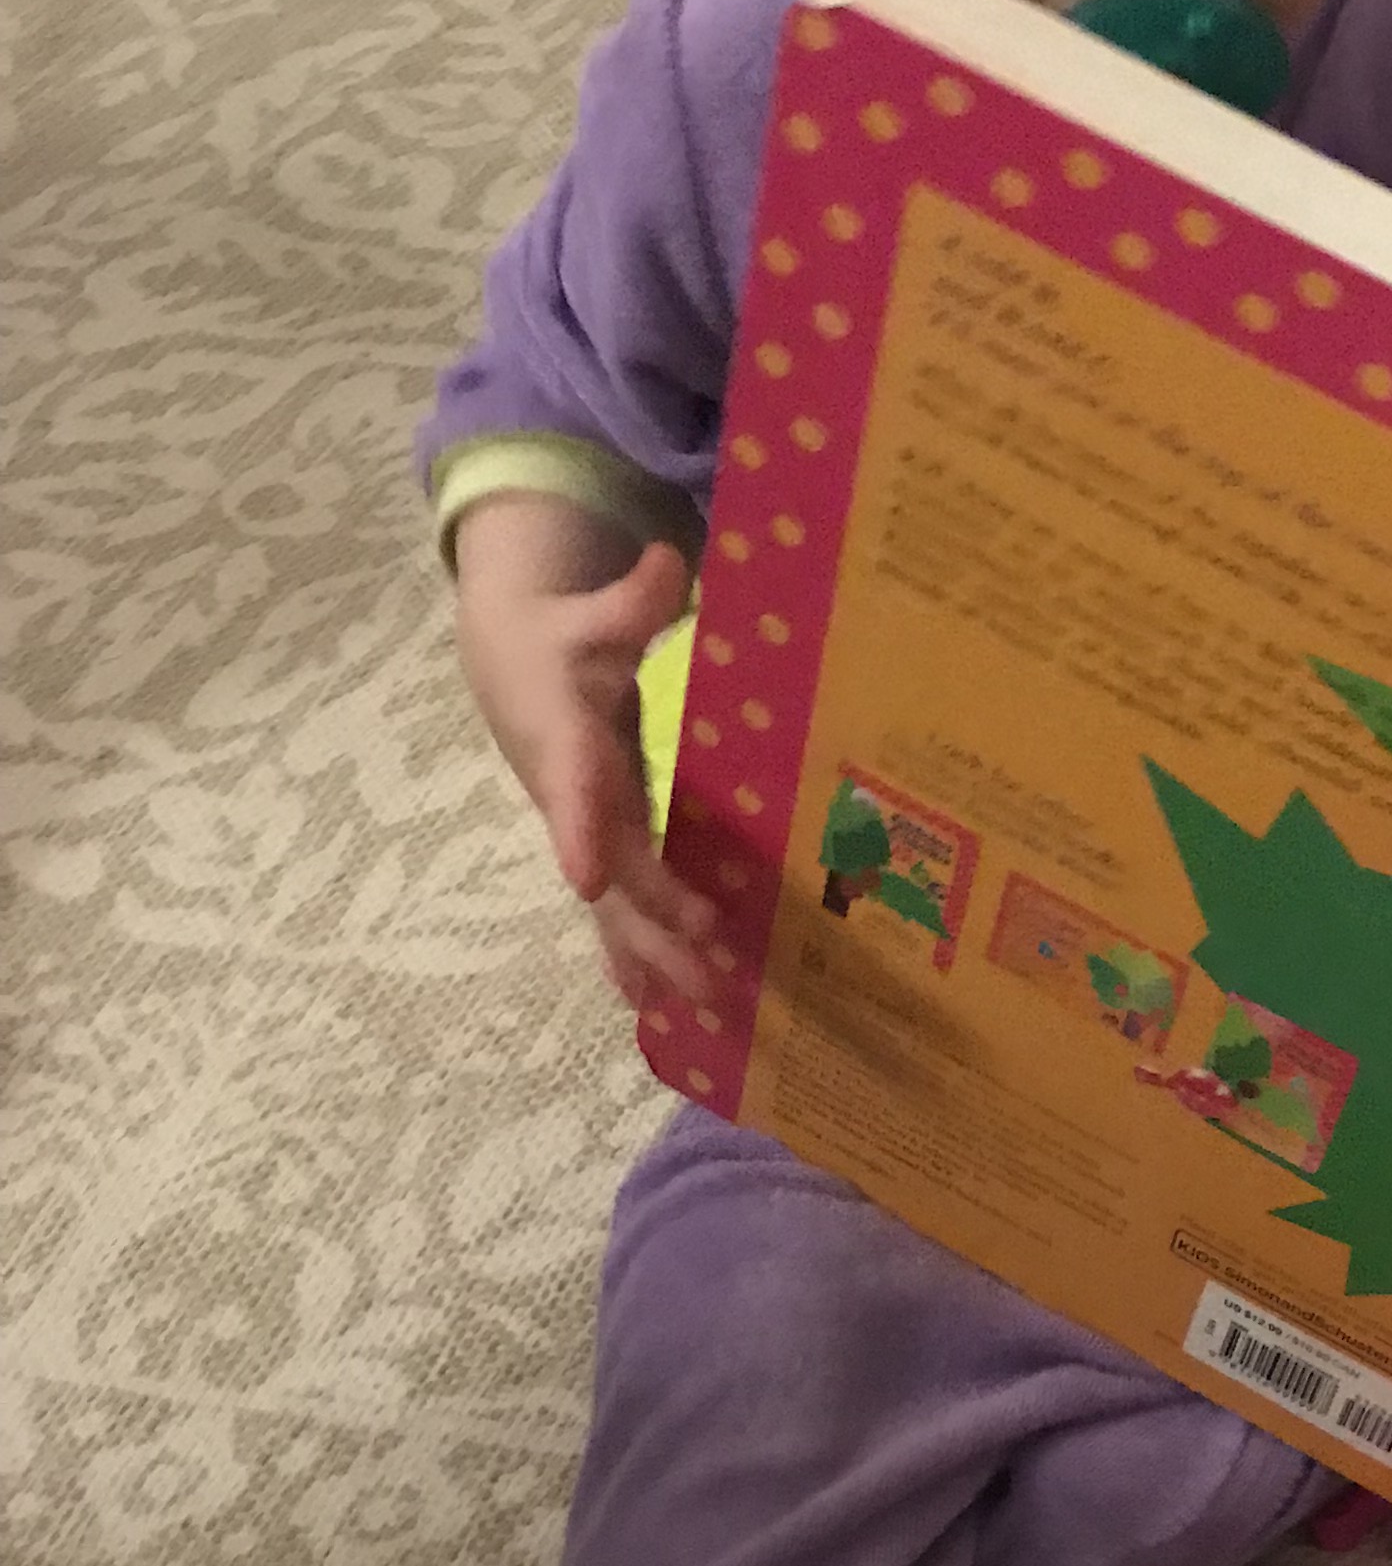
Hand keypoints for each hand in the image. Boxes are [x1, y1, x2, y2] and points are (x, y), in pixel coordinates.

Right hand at [451, 503, 714, 1010]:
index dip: (579, 830)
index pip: (572, 789)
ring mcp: (585, 829)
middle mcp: (572, 799)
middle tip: (709, 960)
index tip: (586, 877)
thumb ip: (629, 598)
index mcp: (567, 741)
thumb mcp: (589, 612)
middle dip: (655, 916)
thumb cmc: (558, 637)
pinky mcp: (599, 842)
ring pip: (617, 904)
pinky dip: (635, 953)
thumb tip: (668, 561)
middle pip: (614, 867)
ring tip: (705, 1003)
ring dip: (655, 954)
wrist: (509, 665)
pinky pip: (617, 908)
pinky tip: (658, 1004)